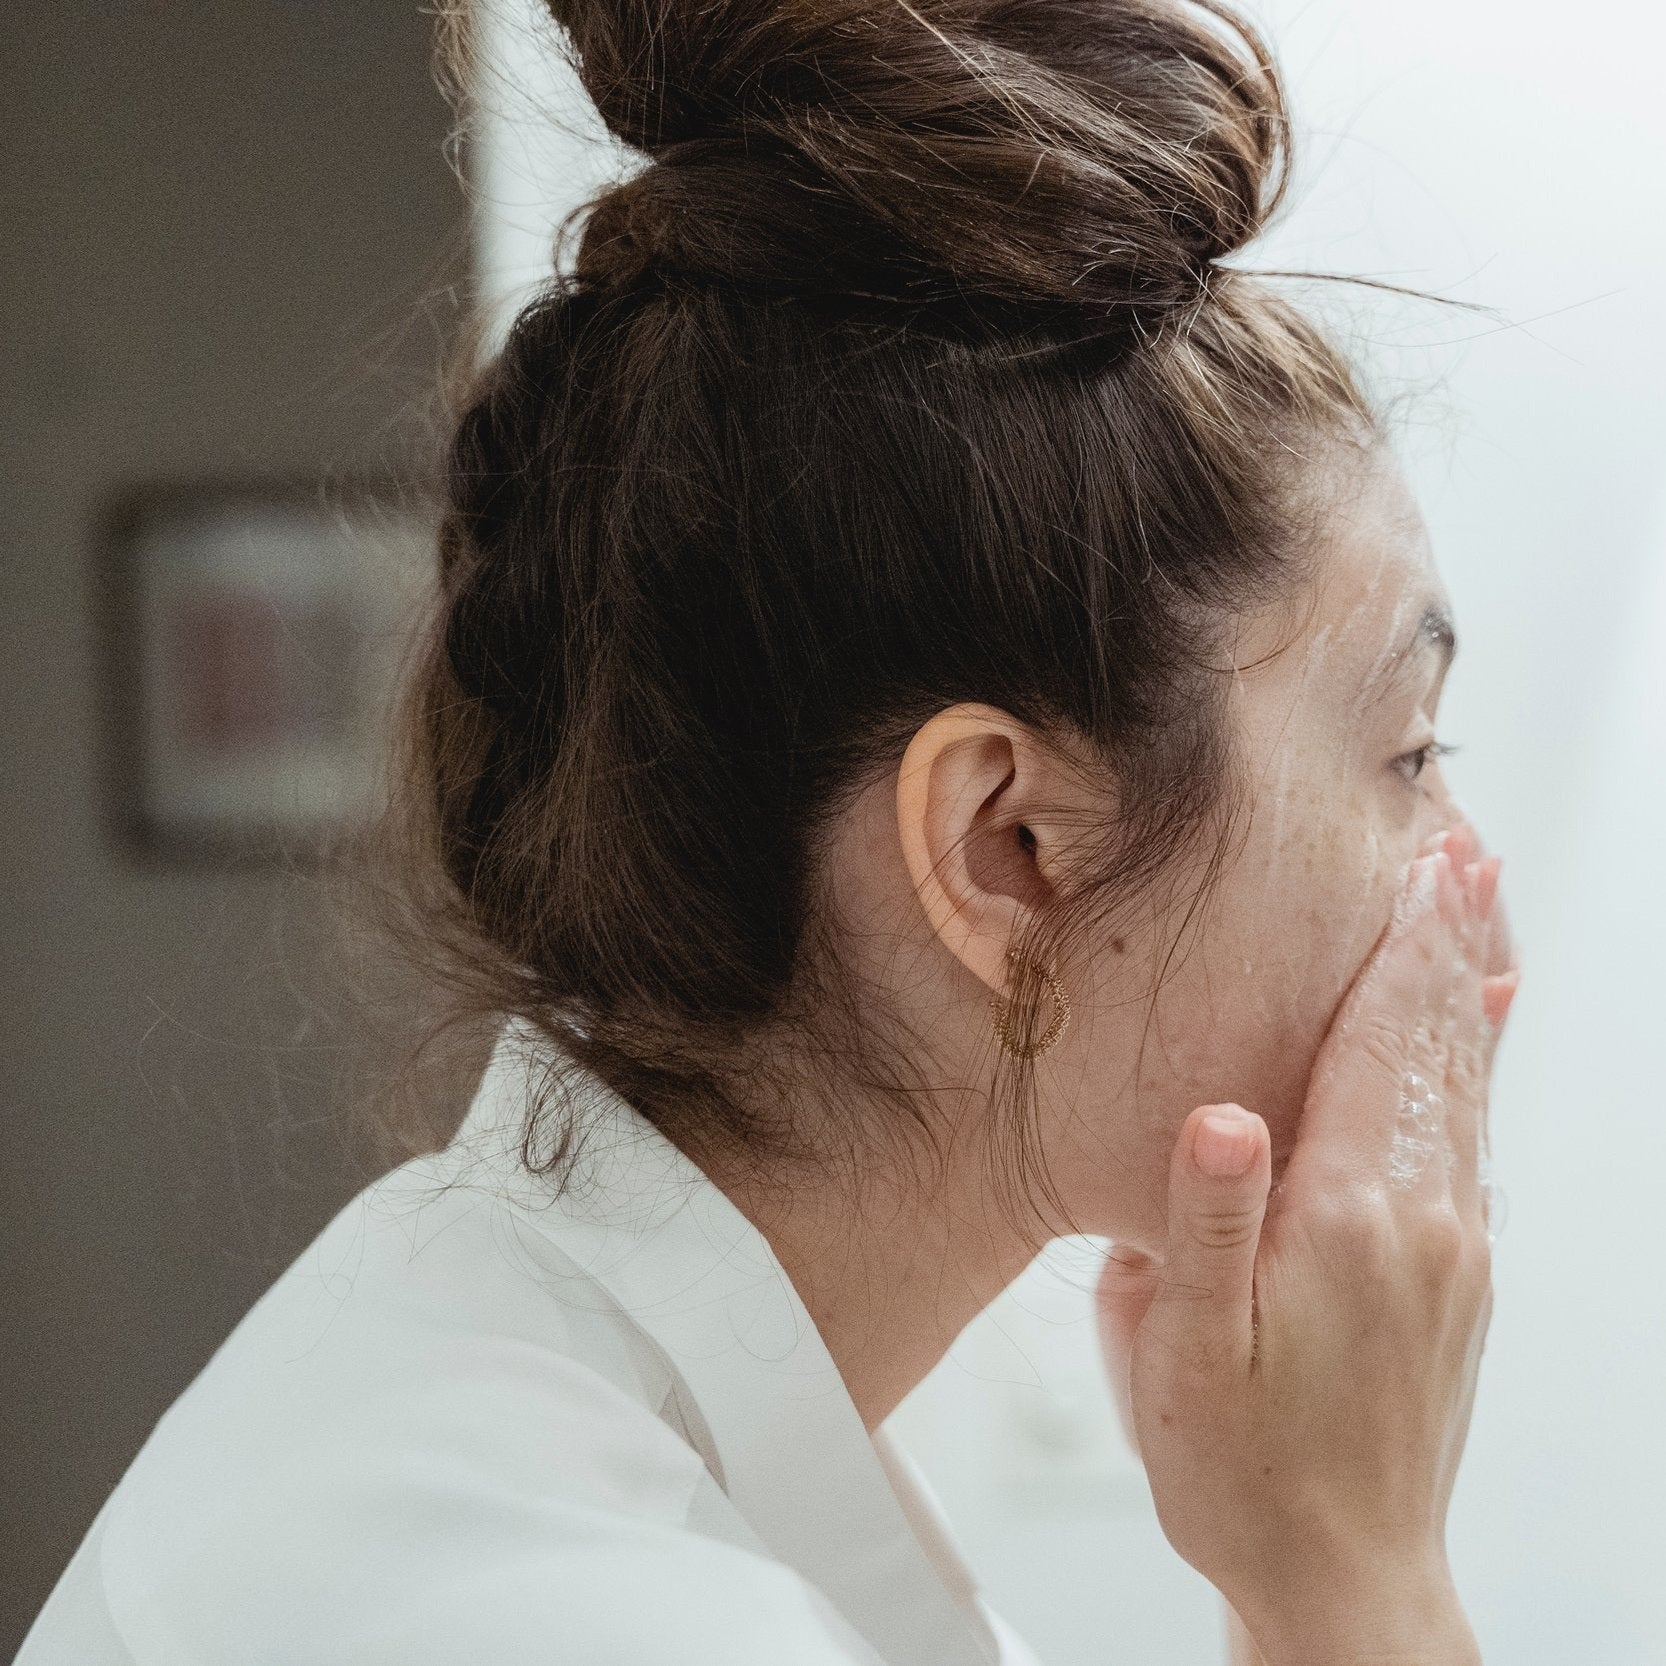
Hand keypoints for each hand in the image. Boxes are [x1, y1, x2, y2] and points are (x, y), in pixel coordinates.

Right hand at [1095, 823, 1516, 1665]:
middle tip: (1465, 855)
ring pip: (1466, 1087)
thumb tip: (1217, 1114)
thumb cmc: (1243, 1471)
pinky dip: (1474, 1065)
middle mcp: (1422, 1220)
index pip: (1382, 1047)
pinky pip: (1472, 1138)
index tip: (1424, 865)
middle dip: (1448, 941)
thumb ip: (1203, 1224)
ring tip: (1476, 916)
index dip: (1400, 949)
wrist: (1343, 1579)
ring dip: (1467, 990)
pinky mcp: (1457, 1280)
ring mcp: (1454, 1250)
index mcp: (1349, 1218)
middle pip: (1439, 1047)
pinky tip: (1473, 1040)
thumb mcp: (1182, 1354)